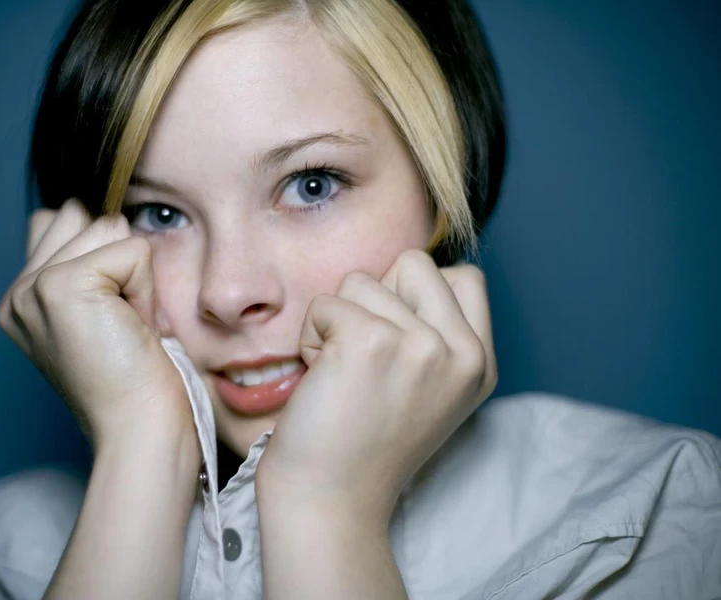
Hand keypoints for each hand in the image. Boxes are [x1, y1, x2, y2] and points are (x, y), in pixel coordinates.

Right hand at [0, 199, 198, 457]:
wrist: (140, 428)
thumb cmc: (136, 378)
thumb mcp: (101, 315)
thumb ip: (88, 264)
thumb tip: (108, 216)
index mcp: (22, 300)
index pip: (60, 219)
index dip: (102, 254)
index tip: (111, 315)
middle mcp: (18, 292)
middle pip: (82, 214)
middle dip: (118, 260)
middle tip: (120, 321)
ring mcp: (34, 287)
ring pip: (108, 226)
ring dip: (135, 276)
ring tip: (126, 326)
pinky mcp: (61, 285)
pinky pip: (131, 250)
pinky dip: (145, 289)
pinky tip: (133, 328)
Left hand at [256, 249, 496, 523]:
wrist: (330, 496)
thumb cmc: (364, 439)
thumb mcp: (430, 388)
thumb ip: (436, 331)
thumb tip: (403, 271)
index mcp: (480, 362)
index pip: (464, 276)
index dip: (417, 294)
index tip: (395, 342)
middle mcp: (462, 352)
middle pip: (414, 263)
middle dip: (376, 299)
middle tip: (365, 356)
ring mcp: (421, 345)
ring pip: (362, 280)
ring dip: (338, 321)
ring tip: (342, 373)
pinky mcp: (371, 342)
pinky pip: (326, 304)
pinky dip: (311, 337)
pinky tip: (322, 379)